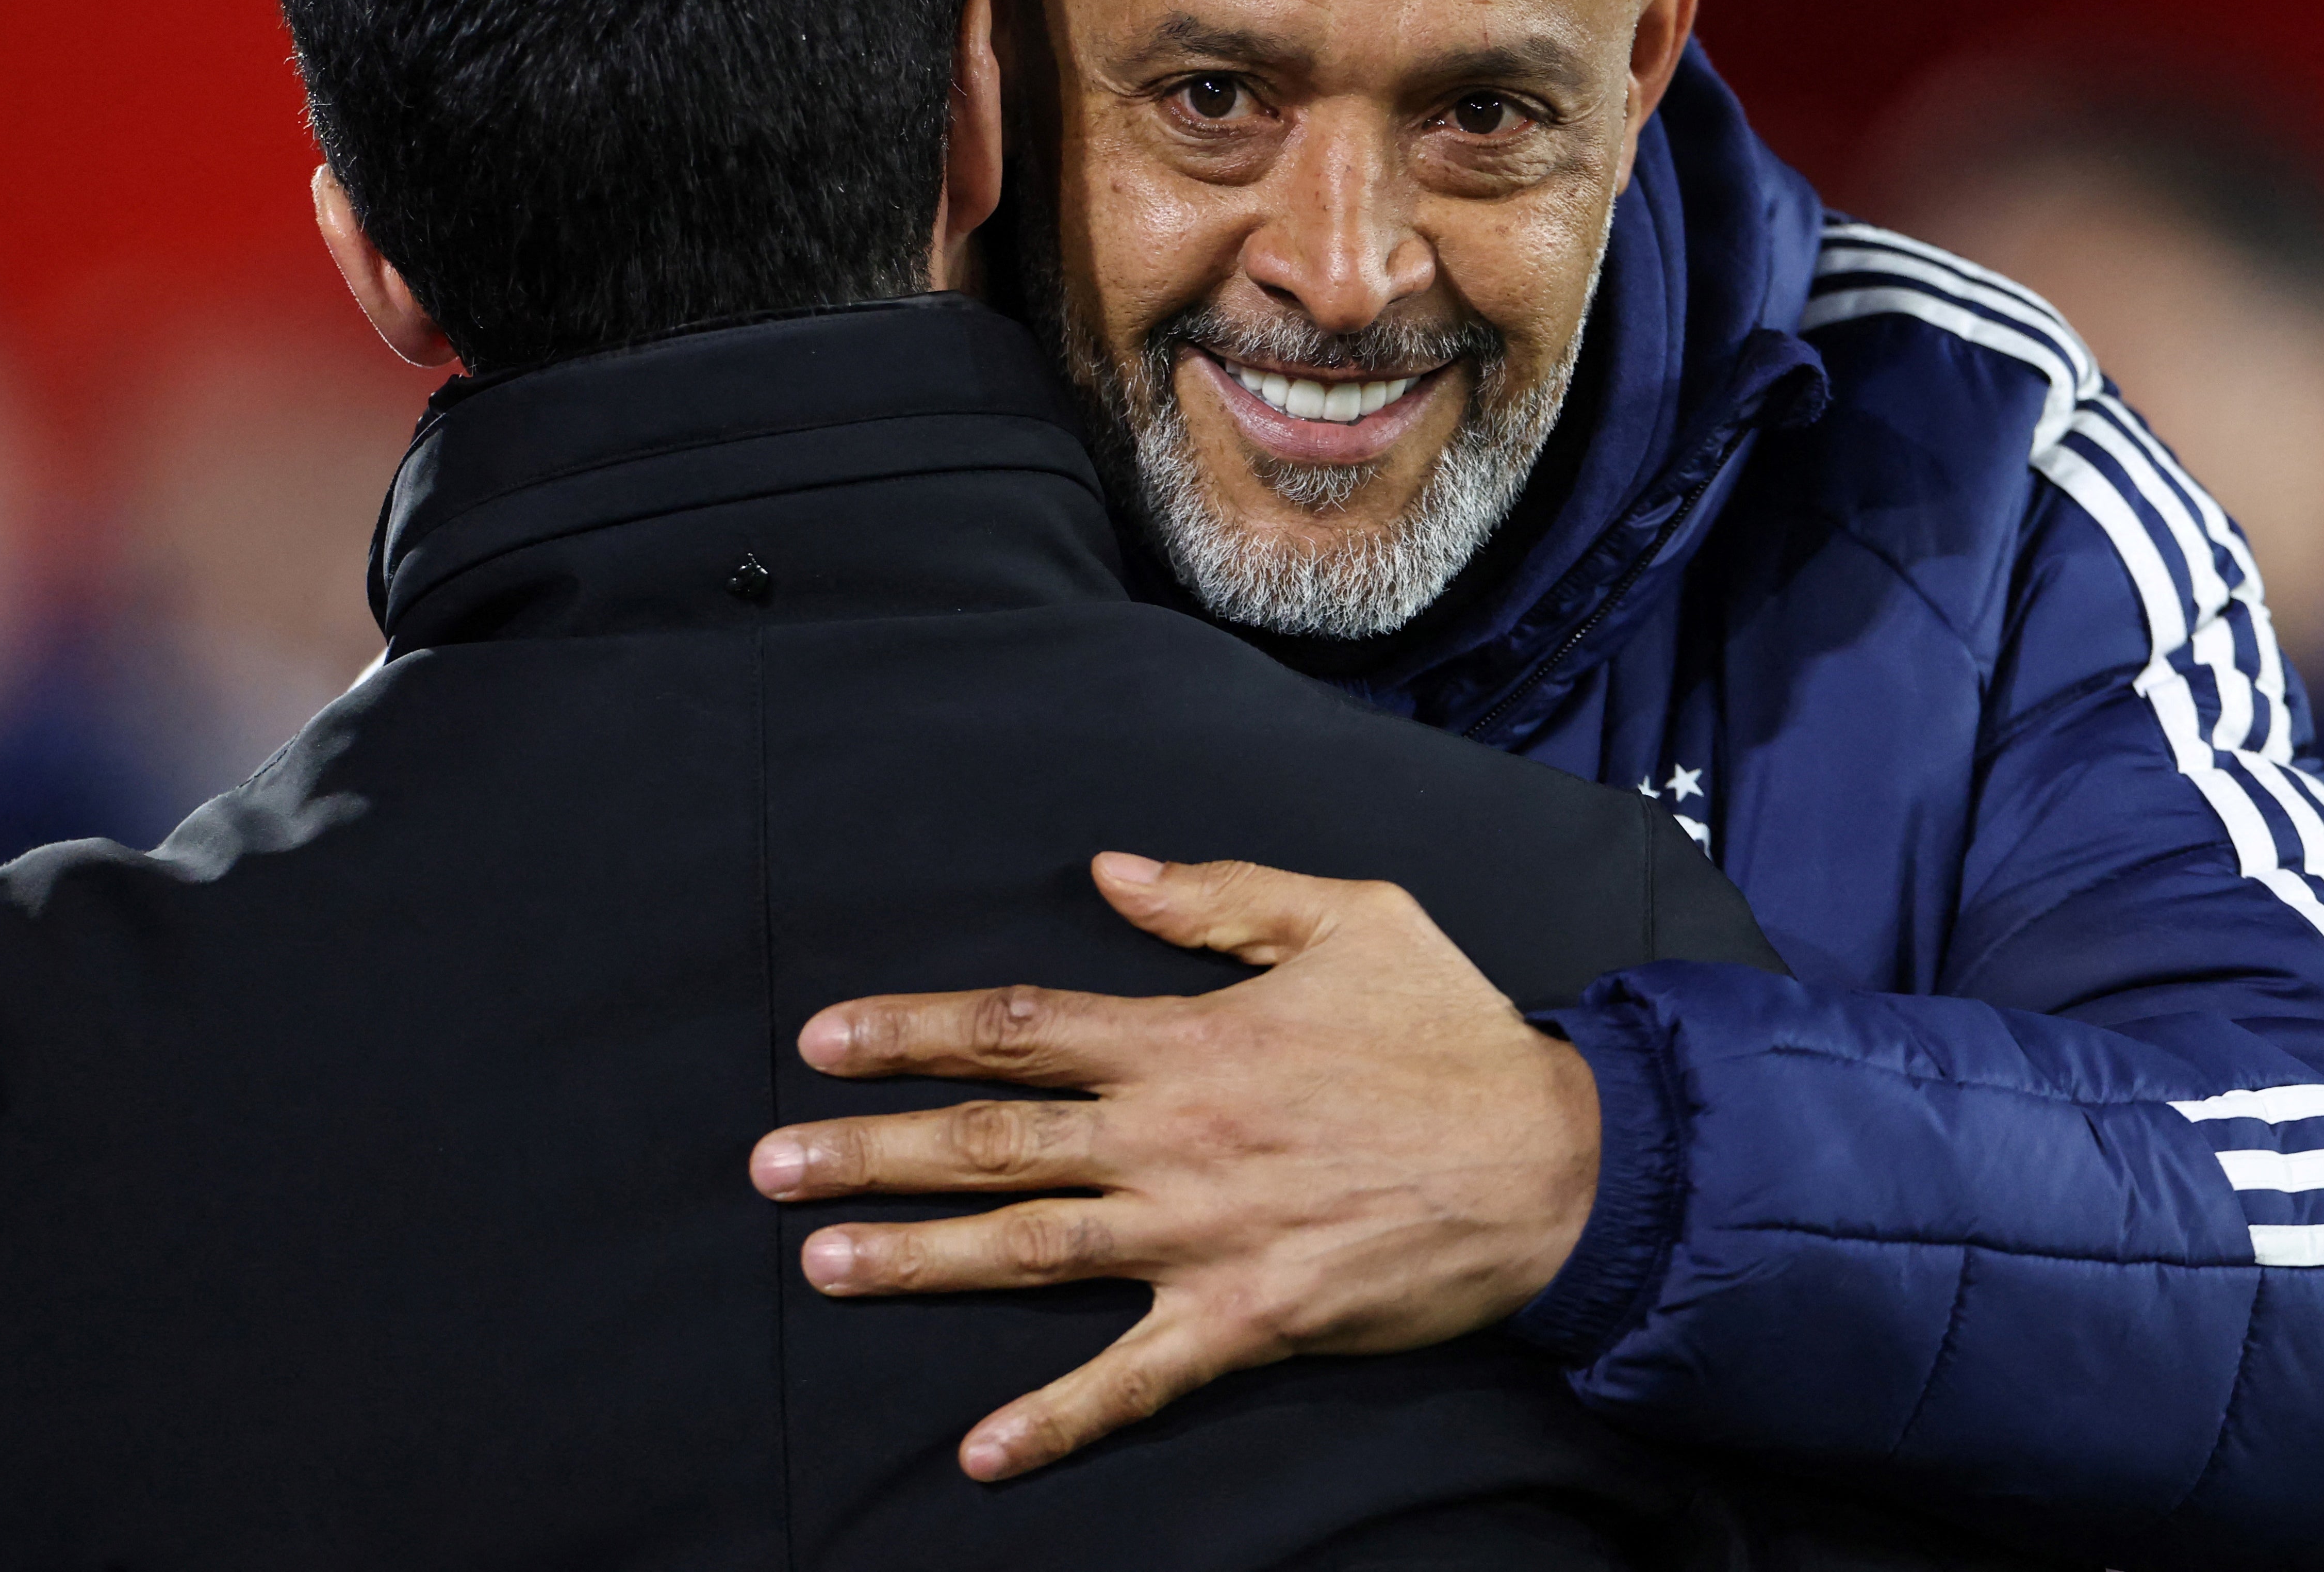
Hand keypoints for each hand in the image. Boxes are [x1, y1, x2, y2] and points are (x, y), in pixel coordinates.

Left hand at [745, 853, 1601, 1480]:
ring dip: (920, 1259)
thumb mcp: (1352, 917)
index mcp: (1190, 1038)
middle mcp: (1175, 1136)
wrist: (1554, 1161)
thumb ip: (1223, 894)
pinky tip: (980, 1453)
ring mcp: (1204, 1235)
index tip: (825, 1038)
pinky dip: (1056, 1421)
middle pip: (993, 1137)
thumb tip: (1111, 870)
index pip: (1021, 1025)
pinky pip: (1134, 1379)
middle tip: (769, 1169)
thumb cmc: (1453, 1033)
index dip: (915, 1030)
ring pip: (1032, 1245)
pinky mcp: (1248, 1318)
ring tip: (821, 1265)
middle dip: (871, 1151)